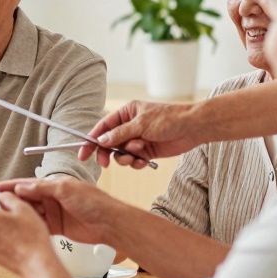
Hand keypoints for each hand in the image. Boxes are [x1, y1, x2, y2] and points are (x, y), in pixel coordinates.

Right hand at [0, 176, 121, 245]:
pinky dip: (28, 226)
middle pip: (25, 198)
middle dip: (9, 201)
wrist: (110, 224)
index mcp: (53, 184)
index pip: (26, 184)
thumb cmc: (95, 202)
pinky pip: (38, 225)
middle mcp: (51, 197)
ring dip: (17, 215)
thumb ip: (42, 188)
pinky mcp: (56, 227)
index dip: (9, 186)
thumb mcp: (66, 190)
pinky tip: (17, 228)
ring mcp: (53, 212)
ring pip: (29, 213)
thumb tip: (22, 187)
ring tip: (2, 218)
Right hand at [77, 100, 199, 167]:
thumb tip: (100, 141)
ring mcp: (137, 139)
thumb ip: (119, 134)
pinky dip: (136, 163)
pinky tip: (144, 161)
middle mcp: (129, 126)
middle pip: (108, 143)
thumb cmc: (169, 119)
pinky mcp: (146, 151)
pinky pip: (133, 160)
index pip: (102, 127)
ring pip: (120, 154)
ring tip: (136, 156)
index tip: (83, 154)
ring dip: (125, 158)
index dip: (91, 140)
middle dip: (107, 153)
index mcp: (125, 113)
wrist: (193, 128)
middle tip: (105, 164)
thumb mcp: (141, 125)